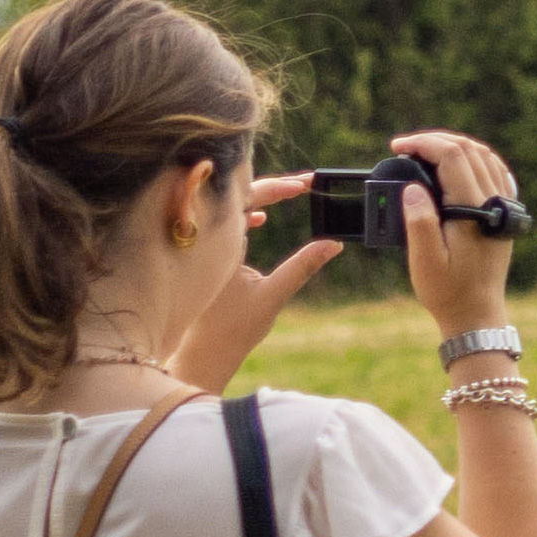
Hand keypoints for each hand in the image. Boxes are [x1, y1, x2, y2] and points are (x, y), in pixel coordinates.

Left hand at [178, 171, 344, 383]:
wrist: (203, 353)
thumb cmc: (232, 329)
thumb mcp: (274, 295)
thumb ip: (303, 266)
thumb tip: (333, 244)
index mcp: (220, 245)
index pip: (247, 198)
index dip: (277, 187)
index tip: (304, 185)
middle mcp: (207, 241)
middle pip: (239, 196)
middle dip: (274, 187)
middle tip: (305, 183)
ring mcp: (204, 248)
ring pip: (232, 209)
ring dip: (261, 197)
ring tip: (290, 193)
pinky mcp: (207, 258)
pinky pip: (224, 225)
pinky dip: (245, 216)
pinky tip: (259, 218)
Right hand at [392, 132, 524, 328]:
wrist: (477, 313)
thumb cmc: (447, 290)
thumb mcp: (425, 261)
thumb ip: (419, 222)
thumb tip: (413, 188)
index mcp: (474, 210)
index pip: (452, 156)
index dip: (423, 143)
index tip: (397, 147)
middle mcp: (494, 203)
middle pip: (470, 149)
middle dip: (435, 140)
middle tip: (405, 146)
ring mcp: (503, 206)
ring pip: (484, 156)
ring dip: (454, 146)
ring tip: (423, 151)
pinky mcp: (504, 213)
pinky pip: (494, 172)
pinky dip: (472, 159)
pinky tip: (453, 164)